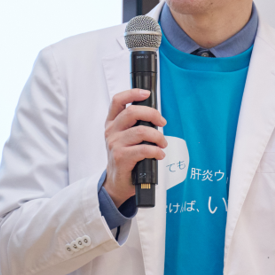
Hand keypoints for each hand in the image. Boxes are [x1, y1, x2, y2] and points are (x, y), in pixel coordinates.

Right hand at [103, 88, 166, 205]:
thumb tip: (156, 116)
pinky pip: (143, 149)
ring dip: (158, 137)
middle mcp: (111, 131)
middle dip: (152, 114)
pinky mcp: (121, 157)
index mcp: (112, 123)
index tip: (146, 93)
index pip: (118, 101)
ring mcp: (114, 144)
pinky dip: (156, 151)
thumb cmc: (126, 157)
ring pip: (141, 131)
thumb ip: (136, 125)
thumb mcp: (126, 137)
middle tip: (162, 123)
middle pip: (132, 112)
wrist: (117, 181)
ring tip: (163, 144)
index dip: (132, 93)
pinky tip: (159, 154)